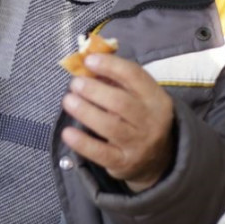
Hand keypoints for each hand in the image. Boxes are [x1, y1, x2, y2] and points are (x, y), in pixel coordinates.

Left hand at [61, 53, 174, 192]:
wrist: (157, 159)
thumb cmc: (141, 118)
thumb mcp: (139, 97)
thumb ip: (117, 80)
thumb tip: (88, 63)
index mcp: (156, 98)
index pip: (135, 76)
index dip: (111, 66)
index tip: (89, 60)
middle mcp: (150, 121)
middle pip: (121, 102)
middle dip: (94, 90)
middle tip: (75, 83)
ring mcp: (138, 144)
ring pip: (110, 126)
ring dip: (86, 111)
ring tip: (68, 100)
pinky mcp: (123, 163)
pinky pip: (101, 153)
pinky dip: (82, 142)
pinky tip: (68, 132)